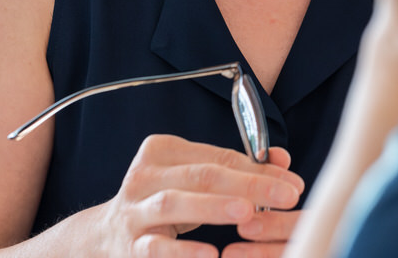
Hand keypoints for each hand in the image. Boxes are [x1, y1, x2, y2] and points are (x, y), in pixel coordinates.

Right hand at [94, 134, 303, 256]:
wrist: (104, 237)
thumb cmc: (163, 202)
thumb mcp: (195, 180)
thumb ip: (237, 168)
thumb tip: (282, 160)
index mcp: (163, 151)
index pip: (219, 157)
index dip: (259, 170)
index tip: (293, 184)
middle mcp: (145, 175)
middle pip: (201, 175)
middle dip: (248, 185)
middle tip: (284, 196)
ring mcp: (134, 211)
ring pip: (174, 204)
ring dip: (214, 208)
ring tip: (248, 212)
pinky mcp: (130, 246)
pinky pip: (156, 247)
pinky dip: (183, 251)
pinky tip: (210, 254)